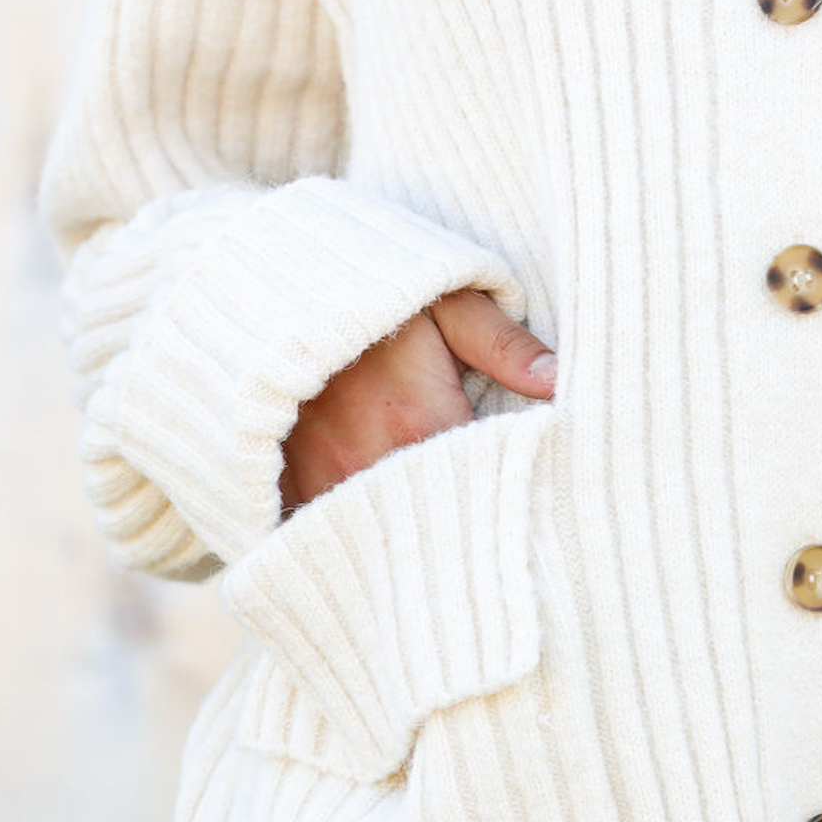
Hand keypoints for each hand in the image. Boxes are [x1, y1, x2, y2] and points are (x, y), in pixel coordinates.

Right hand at [279, 286, 556, 515]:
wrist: (261, 286)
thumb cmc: (368, 289)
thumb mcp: (445, 299)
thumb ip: (503, 344)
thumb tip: (560, 383)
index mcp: (420, 419)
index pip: (484, 484)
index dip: (510, 490)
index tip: (530, 491)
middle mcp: (368, 461)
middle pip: (437, 519)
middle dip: (468, 522)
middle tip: (498, 527)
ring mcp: (321, 480)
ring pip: (386, 534)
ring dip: (416, 534)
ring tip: (446, 533)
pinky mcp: (286, 490)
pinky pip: (334, 534)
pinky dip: (364, 535)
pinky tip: (390, 533)